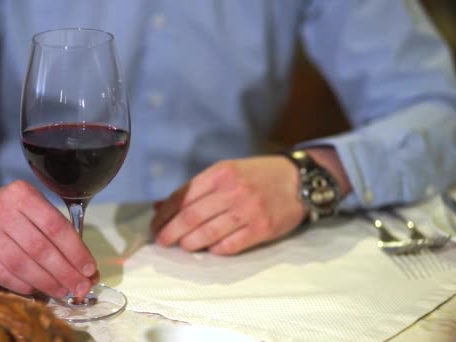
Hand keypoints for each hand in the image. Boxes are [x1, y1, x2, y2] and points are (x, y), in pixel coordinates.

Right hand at [0, 180, 97, 297]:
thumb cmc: (13, 213)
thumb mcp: (35, 208)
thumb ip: (59, 233)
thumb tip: (86, 269)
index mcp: (22, 193)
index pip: (55, 226)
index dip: (75, 251)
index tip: (89, 269)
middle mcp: (0, 208)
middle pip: (39, 248)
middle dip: (64, 272)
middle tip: (80, 287)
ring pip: (21, 264)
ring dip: (47, 282)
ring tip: (63, 290)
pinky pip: (3, 274)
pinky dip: (25, 286)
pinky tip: (39, 290)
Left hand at [151, 156, 306, 254]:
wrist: (300, 180)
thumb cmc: (259, 176)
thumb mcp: (227, 172)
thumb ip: (196, 189)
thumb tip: (160, 206)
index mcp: (220, 173)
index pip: (183, 196)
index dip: (164, 213)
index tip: (155, 224)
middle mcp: (232, 191)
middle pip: (190, 216)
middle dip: (170, 231)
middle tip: (161, 241)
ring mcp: (247, 210)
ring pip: (207, 233)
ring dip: (189, 243)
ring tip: (182, 246)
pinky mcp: (261, 229)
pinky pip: (230, 245)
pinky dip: (215, 250)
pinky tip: (210, 249)